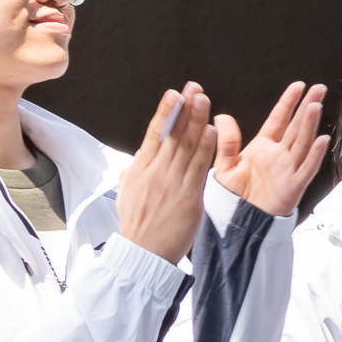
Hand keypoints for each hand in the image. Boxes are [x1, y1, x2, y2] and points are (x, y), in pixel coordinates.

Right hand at [117, 84, 219, 263]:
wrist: (143, 253)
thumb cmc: (139, 225)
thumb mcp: (129, 193)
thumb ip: (136, 172)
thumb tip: (138, 159)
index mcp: (140, 169)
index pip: (154, 134)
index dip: (165, 112)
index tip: (174, 94)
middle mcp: (155, 172)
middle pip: (172, 134)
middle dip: (184, 109)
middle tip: (194, 87)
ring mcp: (171, 183)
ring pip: (186, 146)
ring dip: (196, 120)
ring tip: (204, 99)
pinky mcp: (188, 196)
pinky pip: (199, 167)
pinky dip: (205, 147)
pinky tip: (212, 130)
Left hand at [213, 81, 329, 217]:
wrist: (240, 222)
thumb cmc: (234, 197)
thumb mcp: (224, 165)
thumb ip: (226, 141)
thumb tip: (221, 116)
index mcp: (263, 148)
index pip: (279, 119)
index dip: (289, 102)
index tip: (298, 87)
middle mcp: (279, 155)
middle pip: (297, 126)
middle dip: (308, 106)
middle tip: (319, 89)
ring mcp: (289, 169)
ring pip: (303, 142)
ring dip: (310, 124)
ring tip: (315, 106)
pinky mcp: (294, 185)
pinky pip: (308, 167)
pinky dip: (316, 154)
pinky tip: (322, 140)